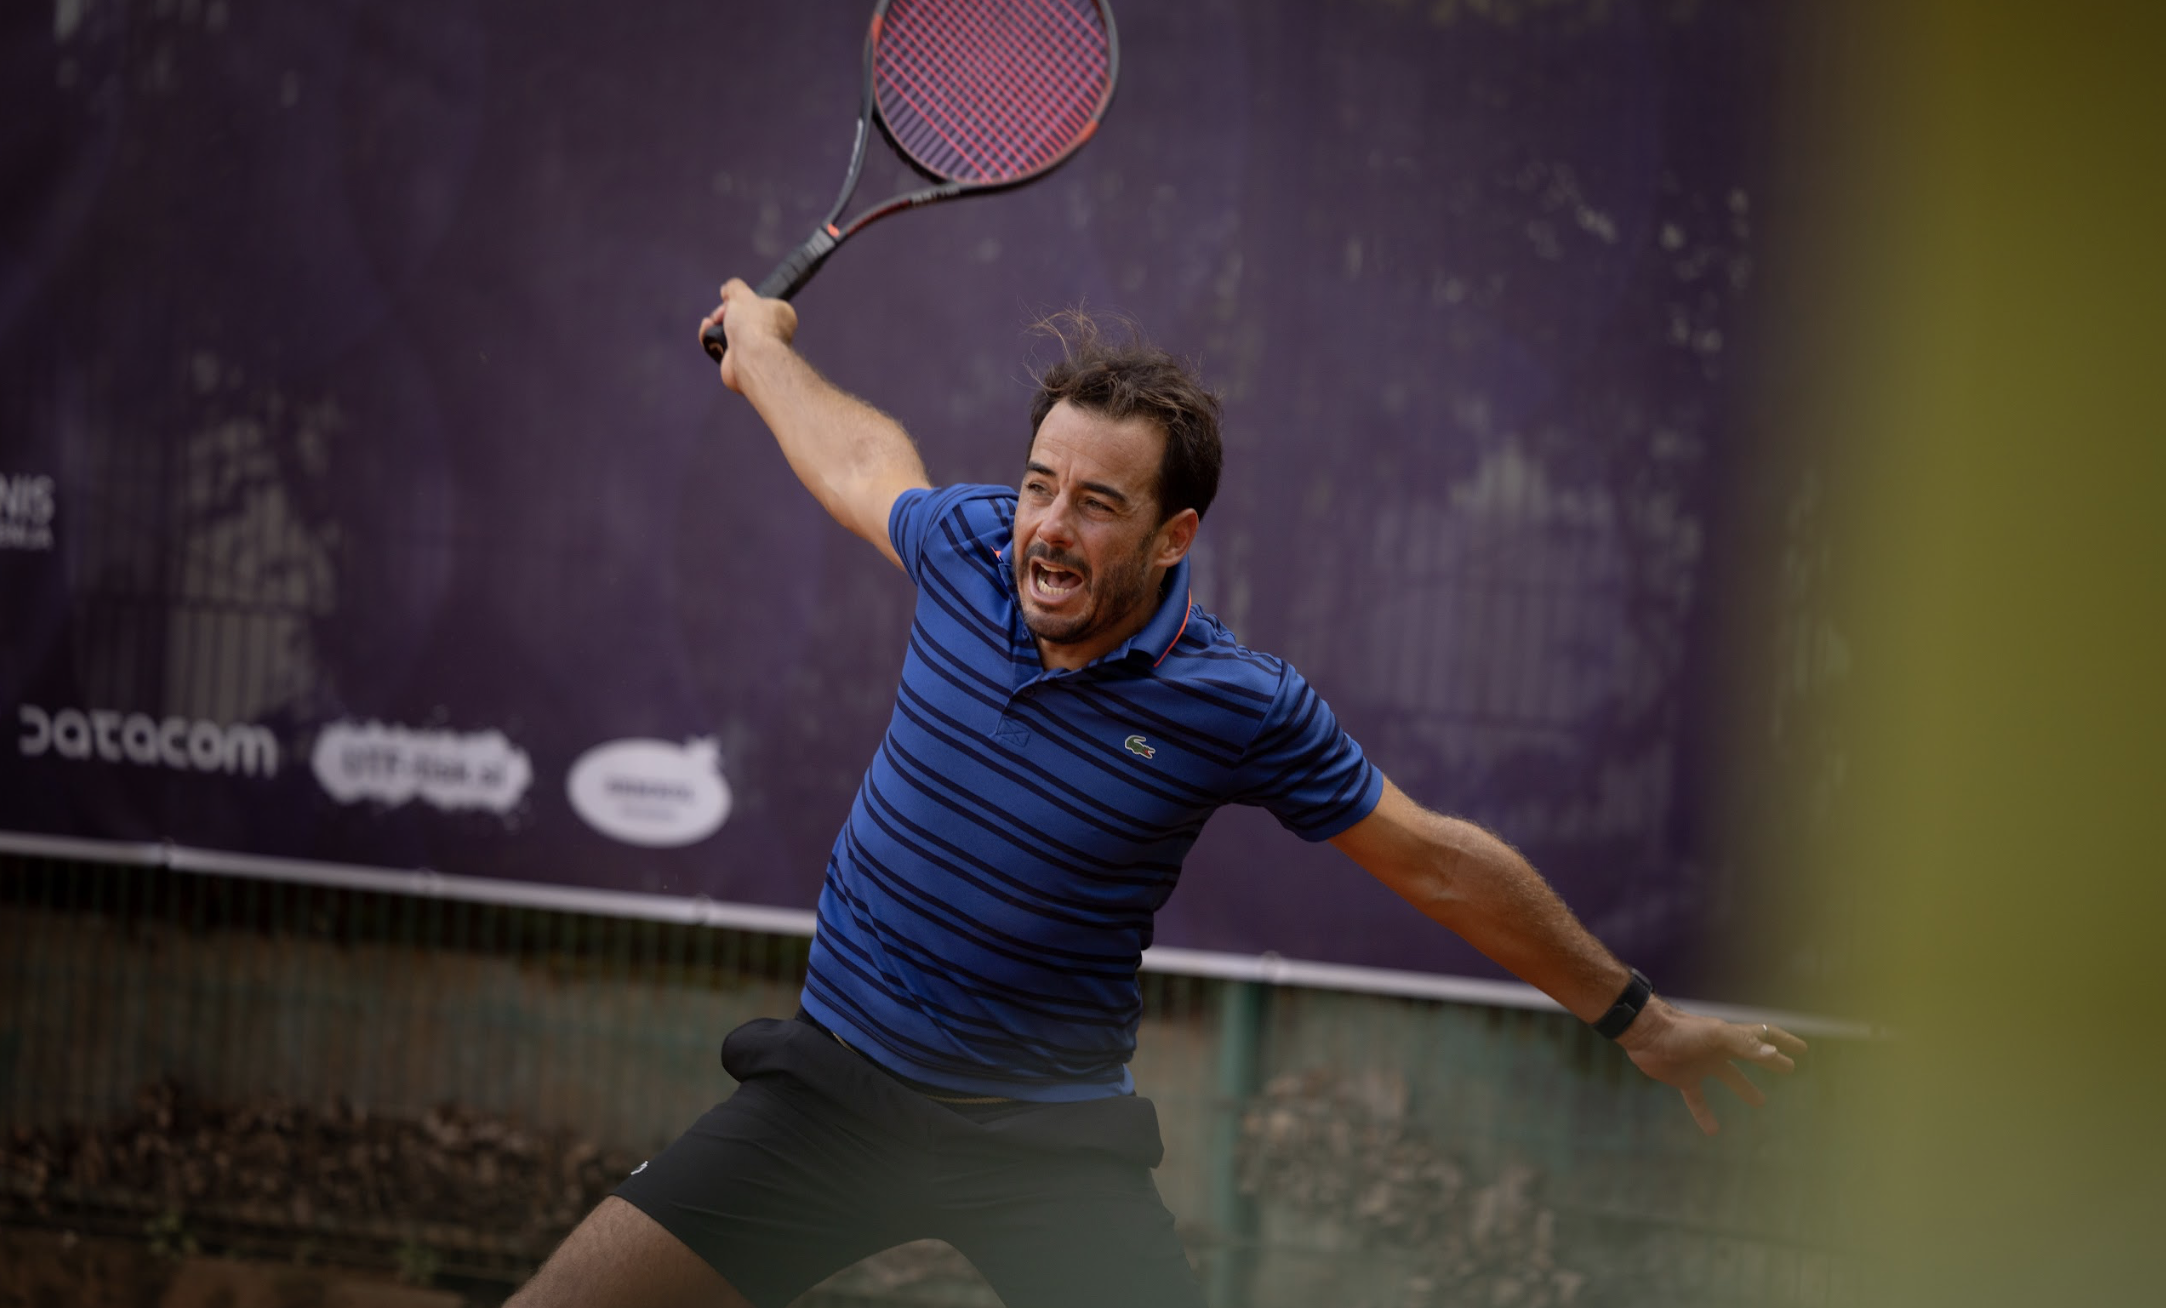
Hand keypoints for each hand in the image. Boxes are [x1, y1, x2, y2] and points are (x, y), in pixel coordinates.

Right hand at [697, 279, 797, 392]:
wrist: (751, 358)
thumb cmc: (754, 326)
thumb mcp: (742, 294)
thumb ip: (735, 287)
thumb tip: (727, 290)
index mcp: (780, 315)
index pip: (759, 303)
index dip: (742, 299)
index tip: (732, 299)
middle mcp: (770, 333)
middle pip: (739, 316)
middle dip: (724, 312)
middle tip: (722, 313)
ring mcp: (754, 349)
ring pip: (727, 331)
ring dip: (714, 324)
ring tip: (712, 323)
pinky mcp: (739, 362)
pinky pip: (720, 347)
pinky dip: (710, 339)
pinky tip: (708, 333)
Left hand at [1616, 1000, 1806, 1134]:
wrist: (1643, 1034)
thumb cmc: (1680, 1030)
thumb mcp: (1715, 1035)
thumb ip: (1743, 1044)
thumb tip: (1772, 1053)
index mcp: (1730, 1037)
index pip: (1763, 1036)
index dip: (1782, 1041)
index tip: (1801, 1049)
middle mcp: (1718, 1050)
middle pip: (1751, 1056)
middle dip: (1770, 1061)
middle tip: (1788, 1069)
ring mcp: (1701, 1064)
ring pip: (1728, 1077)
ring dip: (1744, 1088)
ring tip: (1760, 1102)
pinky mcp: (1683, 1079)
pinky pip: (1697, 1099)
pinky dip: (1704, 1114)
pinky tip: (1712, 1131)